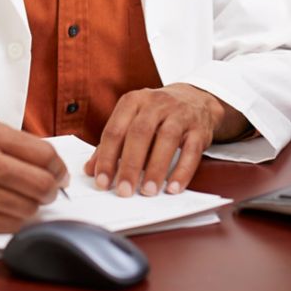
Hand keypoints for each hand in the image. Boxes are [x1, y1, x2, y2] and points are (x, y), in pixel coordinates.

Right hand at [0, 122, 67, 232]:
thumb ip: (18, 144)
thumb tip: (53, 164)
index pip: (44, 155)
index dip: (59, 167)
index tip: (59, 173)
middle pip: (41, 184)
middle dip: (52, 190)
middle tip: (50, 190)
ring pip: (28, 209)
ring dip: (34, 207)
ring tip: (25, 199)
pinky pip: (8, 225)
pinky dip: (16, 221)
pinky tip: (10, 211)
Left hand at [84, 84, 246, 197]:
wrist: (195, 99)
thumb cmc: (156, 114)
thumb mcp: (132, 120)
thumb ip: (112, 144)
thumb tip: (91, 170)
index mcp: (133, 101)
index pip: (115, 130)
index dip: (107, 157)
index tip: (102, 182)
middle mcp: (156, 104)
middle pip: (140, 134)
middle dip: (130, 165)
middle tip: (124, 191)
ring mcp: (180, 114)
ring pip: (167, 139)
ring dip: (156, 168)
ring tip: (147, 191)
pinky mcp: (199, 128)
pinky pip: (192, 150)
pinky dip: (183, 171)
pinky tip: (173, 187)